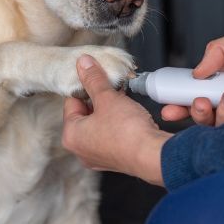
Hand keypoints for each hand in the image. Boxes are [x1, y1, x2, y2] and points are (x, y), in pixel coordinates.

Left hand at [62, 55, 170, 185]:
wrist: (152, 155)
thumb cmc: (127, 131)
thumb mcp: (107, 97)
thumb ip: (93, 79)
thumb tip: (84, 64)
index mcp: (71, 136)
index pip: (71, 102)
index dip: (85, 87)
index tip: (96, 78)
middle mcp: (81, 150)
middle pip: (85, 115)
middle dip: (99, 99)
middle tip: (112, 88)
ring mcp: (99, 157)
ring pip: (99, 126)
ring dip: (110, 111)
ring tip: (122, 100)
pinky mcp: (115, 160)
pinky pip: (112, 136)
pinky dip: (118, 125)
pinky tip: (129, 116)